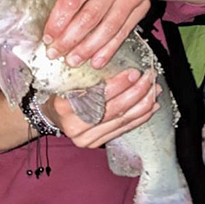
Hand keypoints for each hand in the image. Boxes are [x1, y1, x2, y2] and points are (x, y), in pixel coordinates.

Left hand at [42, 0, 150, 68]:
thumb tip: (38, 12)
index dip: (58, 21)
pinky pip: (123, 33)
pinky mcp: (143, 7)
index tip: (48, 37)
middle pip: (89, 17)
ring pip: (108, 28)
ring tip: (73, 61)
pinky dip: (108, 50)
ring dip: (88, 49)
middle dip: (70, 40)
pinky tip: (96, 61)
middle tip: (56, 54)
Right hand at [43, 67, 160, 148]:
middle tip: (149, 79)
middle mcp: (74, 126)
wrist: (50, 114)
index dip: (119, 84)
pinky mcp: (95, 144)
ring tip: (154, 91)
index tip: (134, 72)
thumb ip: (86, 74)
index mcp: (64, 106)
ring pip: (121, 121)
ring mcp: (85, 139)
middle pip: (113, 109)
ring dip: (142, 105)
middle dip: (136, 93)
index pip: (97, 95)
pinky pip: (122, 130)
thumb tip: (117, 59)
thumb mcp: (65, 78)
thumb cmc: (59, 91)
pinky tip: (150, 107)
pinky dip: (139, 118)